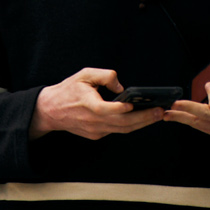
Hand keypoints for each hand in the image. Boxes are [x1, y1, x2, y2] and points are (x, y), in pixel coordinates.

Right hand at [30, 67, 163, 139]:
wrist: (50, 110)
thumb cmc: (68, 90)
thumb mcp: (84, 74)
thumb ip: (105, 76)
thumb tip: (122, 88)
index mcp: (87, 104)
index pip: (105, 109)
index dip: (120, 109)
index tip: (133, 105)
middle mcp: (92, 120)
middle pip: (121, 123)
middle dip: (143, 118)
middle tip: (159, 111)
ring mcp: (94, 130)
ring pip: (122, 129)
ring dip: (141, 124)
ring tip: (157, 115)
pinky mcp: (96, 135)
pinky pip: (116, 130)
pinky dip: (130, 126)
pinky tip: (142, 119)